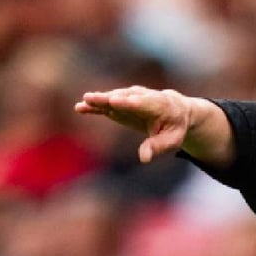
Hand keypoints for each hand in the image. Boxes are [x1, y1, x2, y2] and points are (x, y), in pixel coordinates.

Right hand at [74, 86, 196, 162]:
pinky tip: (80, 108)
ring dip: (98, 100)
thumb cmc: (175, 127)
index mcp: (159, 104)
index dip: (128, 102)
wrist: (175, 111)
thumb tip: (144, 158)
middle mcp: (142, 97)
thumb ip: (158, 147)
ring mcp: (130, 99)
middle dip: (108, 98)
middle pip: (123, 97)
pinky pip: (106, 105)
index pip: (142, 103)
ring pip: (113, 98)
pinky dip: (94, 106)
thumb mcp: (173, 140)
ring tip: (83, 102)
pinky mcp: (121, 104)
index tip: (115, 101)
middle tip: (92, 98)